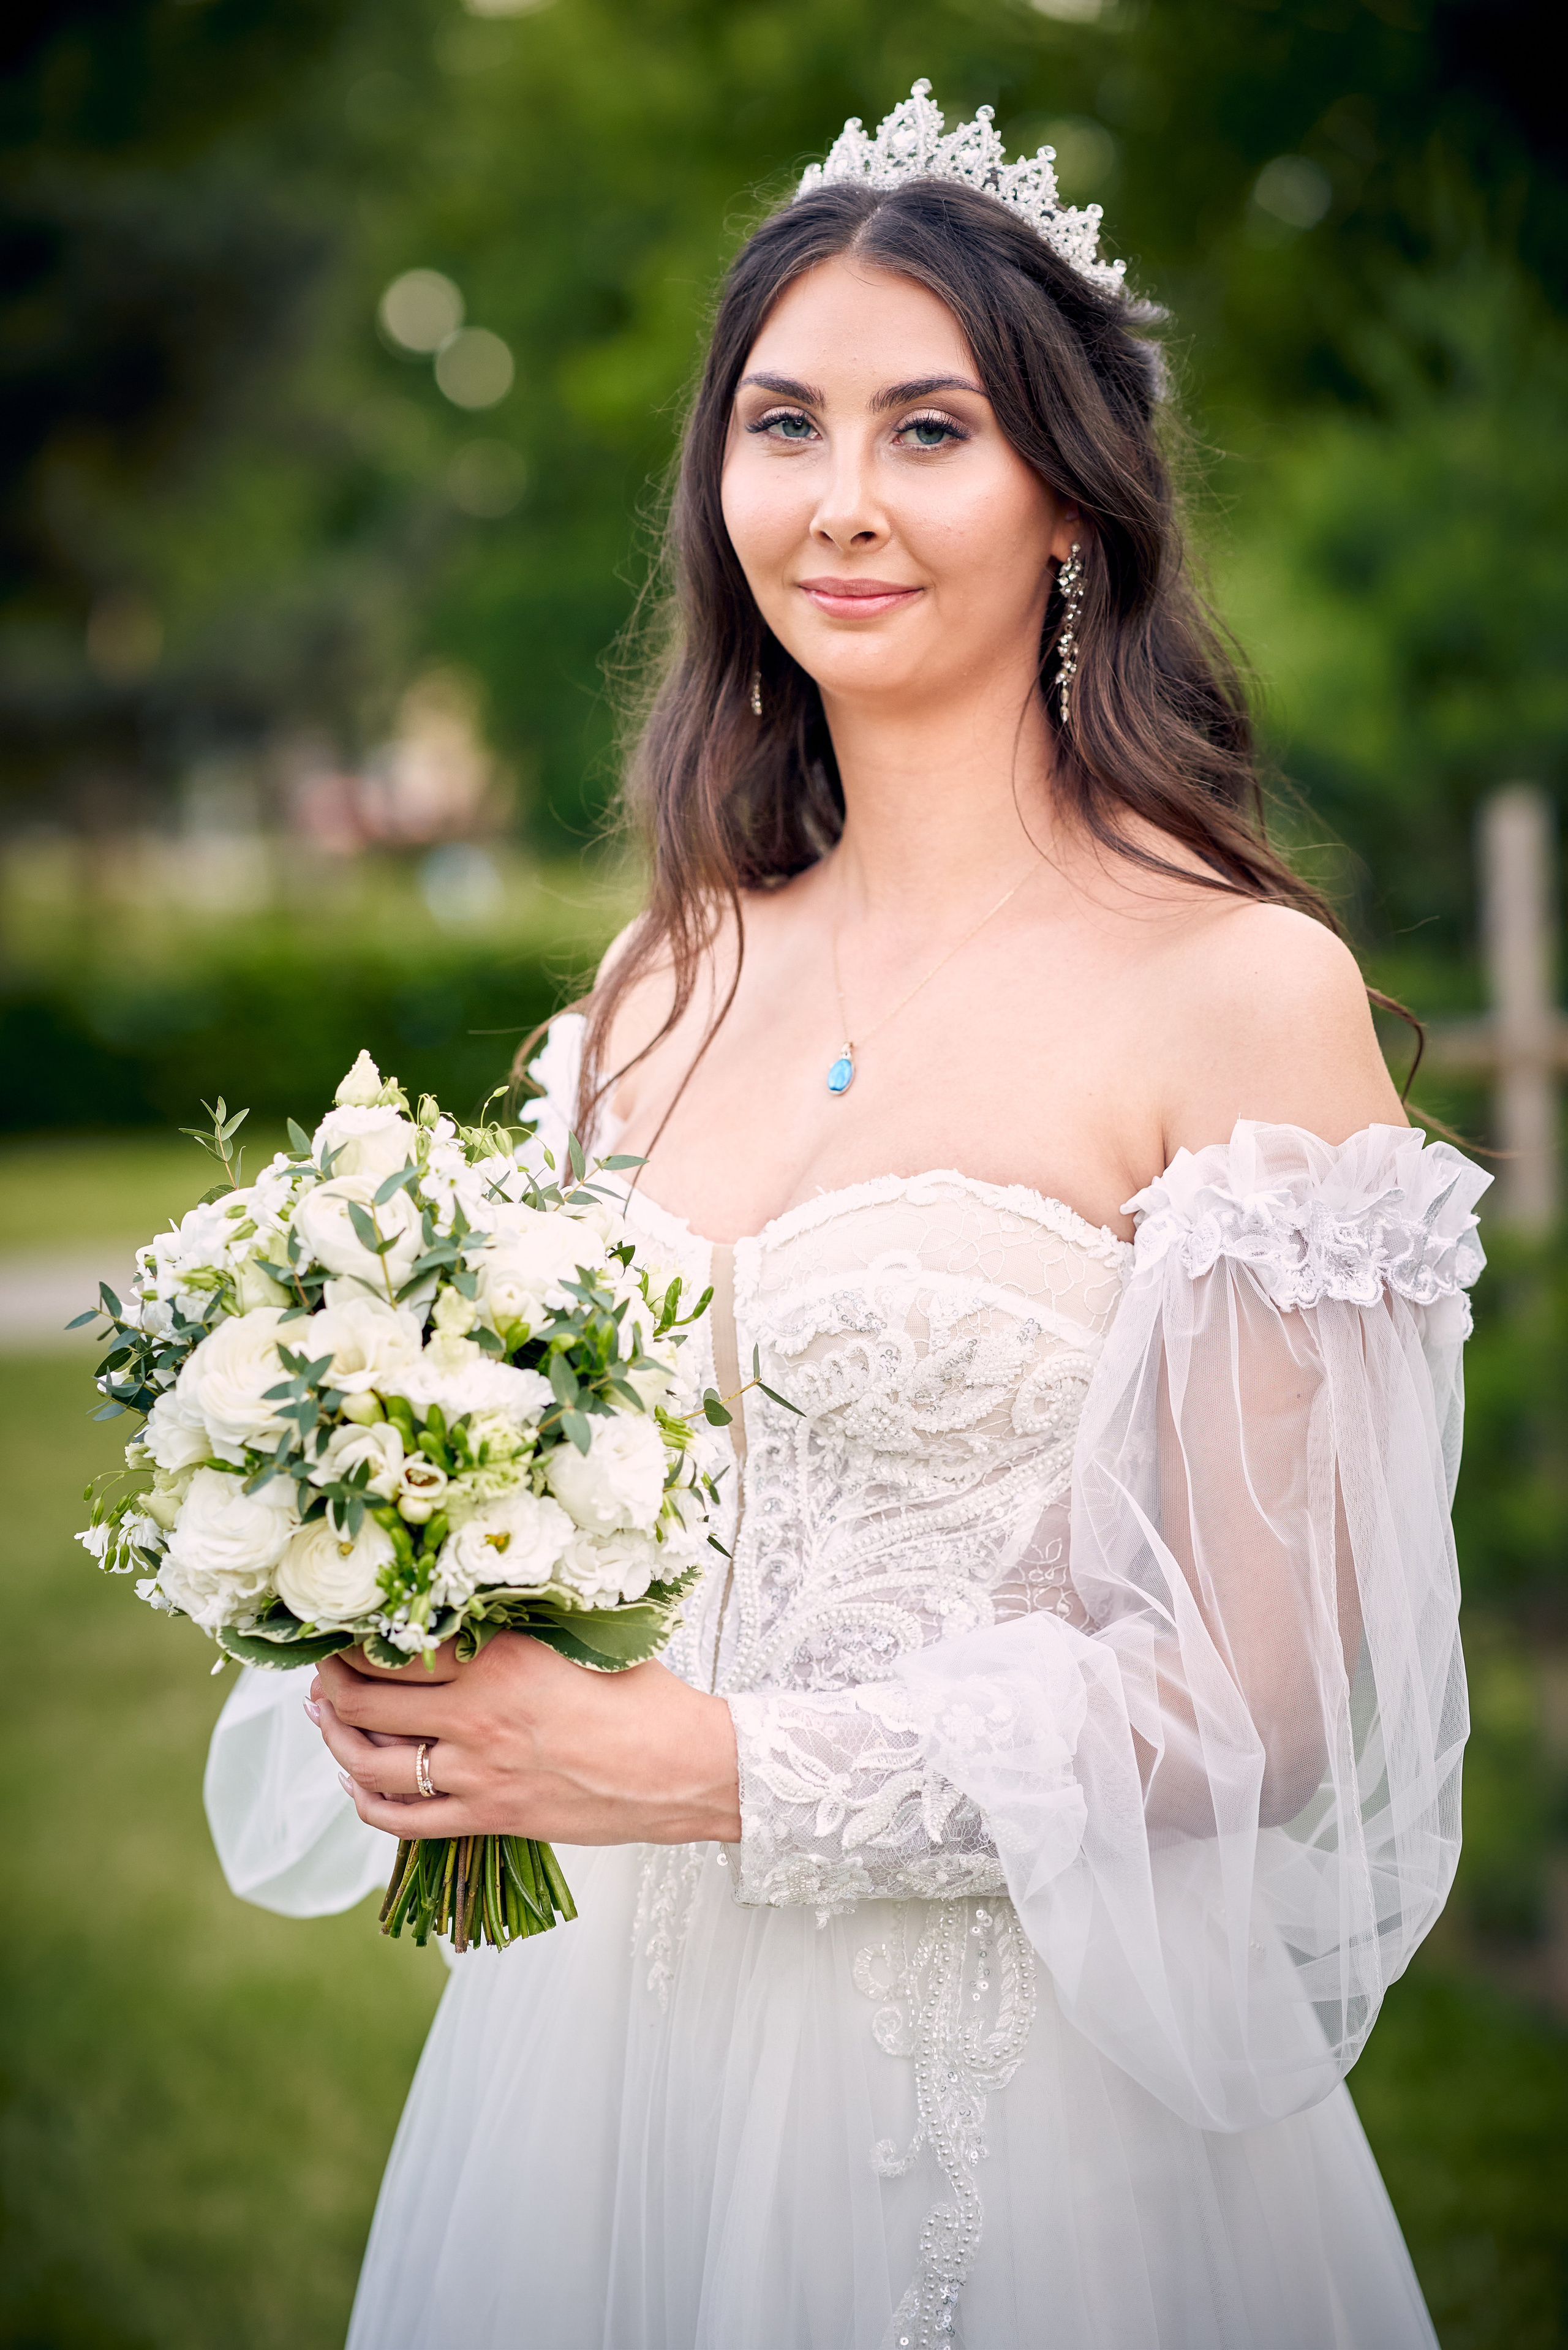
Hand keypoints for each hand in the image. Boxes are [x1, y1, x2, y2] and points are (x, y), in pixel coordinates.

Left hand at [307, 1635, 741, 1846]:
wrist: (685, 1769)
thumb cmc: (644, 1697)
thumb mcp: (581, 1641)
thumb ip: (518, 1631)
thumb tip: (467, 1614)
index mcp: (501, 1657)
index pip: (396, 1643)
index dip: (355, 1636)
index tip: (342, 1628)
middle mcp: (478, 1713)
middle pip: (366, 1700)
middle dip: (331, 1686)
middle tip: (322, 1675)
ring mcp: (479, 1772)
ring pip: (372, 1763)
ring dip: (337, 1742)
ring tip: (328, 1724)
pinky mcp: (491, 1817)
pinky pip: (403, 1820)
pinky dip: (367, 1804)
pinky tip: (359, 1786)